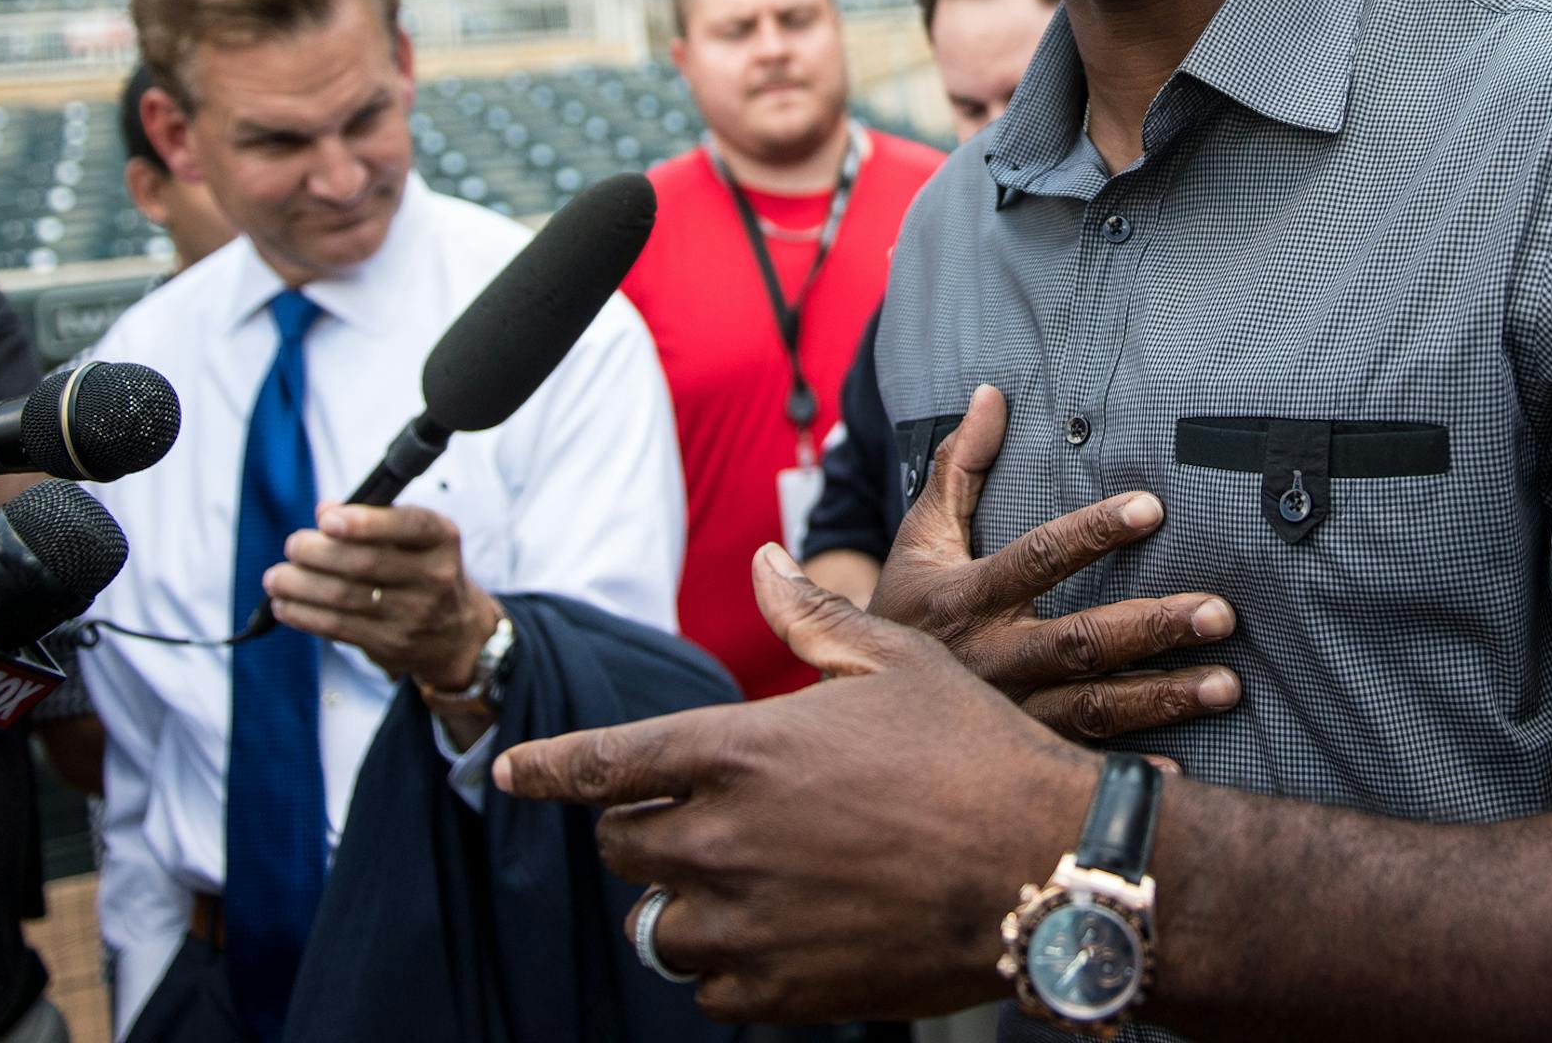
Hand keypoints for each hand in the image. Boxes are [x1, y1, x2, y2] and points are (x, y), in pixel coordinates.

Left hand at [264, 503, 498, 688]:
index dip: (366, 522)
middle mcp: (434, 576)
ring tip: (275, 577)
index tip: (327, 520)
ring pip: (345, 597)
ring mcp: (413, 614)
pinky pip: (337, 627)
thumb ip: (373, 518)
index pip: (409, 526)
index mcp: (441, 539)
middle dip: (318, 553)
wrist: (453, 632)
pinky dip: (303, 614)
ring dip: (300, 585)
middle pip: (366, 563)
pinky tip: (285, 603)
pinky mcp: (389, 643)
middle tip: (293, 545)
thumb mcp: (414, 538)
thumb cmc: (421, 569)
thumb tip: (326, 508)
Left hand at [496, 544, 1099, 1023]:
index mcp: (740, 750)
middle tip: (696, 817)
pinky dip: (724, 966)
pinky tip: (774, 935)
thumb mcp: (897, 661)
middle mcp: (725, 840)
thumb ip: (811, 618)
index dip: (548, 768)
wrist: (1041, 866)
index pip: (605, 764)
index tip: (510, 773)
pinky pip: (708, 990)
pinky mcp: (782, 990)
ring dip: (682, 904)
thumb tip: (763, 562)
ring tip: (739, 884)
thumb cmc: (973, 751)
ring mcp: (749, 924)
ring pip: (659, 927)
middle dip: (642, 829)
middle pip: (625, 848)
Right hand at [869, 384, 1238, 740]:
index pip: (1039, 556)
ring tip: (1228, 685)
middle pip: (1081, 641)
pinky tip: (1181, 771)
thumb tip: (990, 394)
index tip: (1154, 508)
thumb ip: (957, 466)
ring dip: (1163, 697)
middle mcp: (990, 659)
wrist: (852, 706)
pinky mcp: (1016, 756)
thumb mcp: (919, 536)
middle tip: (1219, 612)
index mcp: (966, 597)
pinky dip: (1126, 771)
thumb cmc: (905, 608)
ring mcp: (1007, 714)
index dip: (1094, 532)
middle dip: (1152, 626)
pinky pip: (1078, 765)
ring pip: (1094, 708)